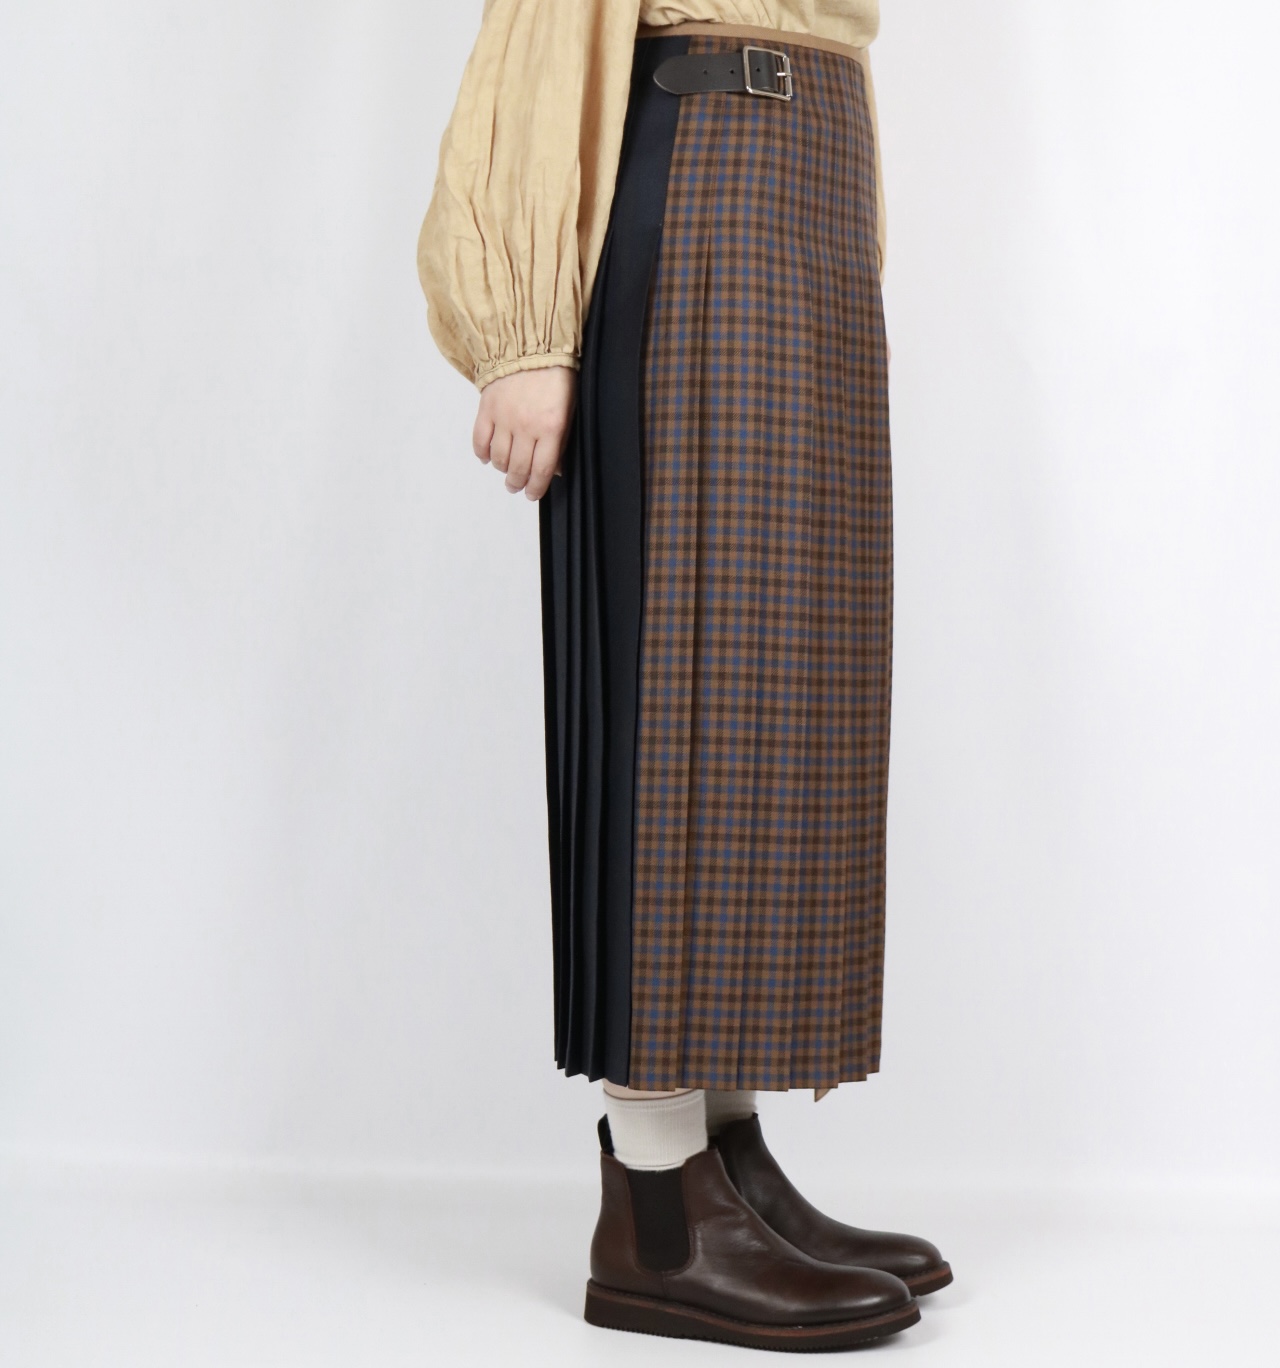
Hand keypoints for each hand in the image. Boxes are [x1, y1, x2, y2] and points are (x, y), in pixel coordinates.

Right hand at [473, 366, 576, 500]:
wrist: (530, 345)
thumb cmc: (555, 376)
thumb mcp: (569, 410)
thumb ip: (561, 441)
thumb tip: (554, 469)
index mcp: (551, 428)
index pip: (542, 470)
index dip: (536, 487)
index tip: (532, 494)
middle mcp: (526, 427)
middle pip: (518, 468)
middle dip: (517, 483)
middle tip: (516, 487)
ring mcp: (504, 419)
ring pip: (499, 458)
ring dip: (502, 469)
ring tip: (505, 471)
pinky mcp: (487, 409)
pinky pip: (480, 441)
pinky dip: (482, 453)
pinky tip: (487, 457)